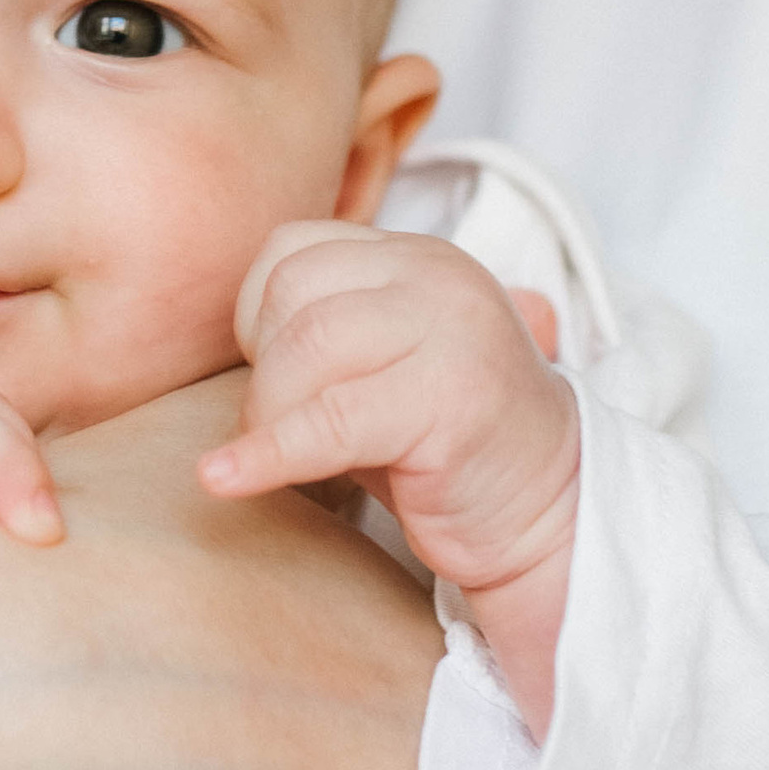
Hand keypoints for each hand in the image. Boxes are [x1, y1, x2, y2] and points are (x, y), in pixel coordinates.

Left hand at [199, 223, 582, 729]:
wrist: (548, 519)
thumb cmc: (443, 450)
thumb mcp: (376, 368)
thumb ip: (314, 335)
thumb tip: (221, 346)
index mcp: (416, 258)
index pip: (291, 250)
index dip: (257, 318)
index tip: (275, 381)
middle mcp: (438, 278)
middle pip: (290, 294)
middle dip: (263, 373)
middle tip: (282, 432)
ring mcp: (452, 333)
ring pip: (306, 348)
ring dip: (272, 415)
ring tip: (290, 457)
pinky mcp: (451, 403)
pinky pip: (329, 421)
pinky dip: (266, 455)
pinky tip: (225, 480)